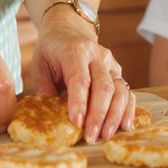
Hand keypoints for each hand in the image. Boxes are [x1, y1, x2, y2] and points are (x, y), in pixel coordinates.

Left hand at [33, 10, 133, 141]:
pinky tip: (125, 126)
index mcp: (74, 50)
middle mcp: (97, 55)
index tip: (76, 122)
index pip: (80, 78)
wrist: (68, 29)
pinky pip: (127, 91)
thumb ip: (44, 89)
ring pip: (120, 90)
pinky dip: (128, 110)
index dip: (79, 102)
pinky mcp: (118, 72)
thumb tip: (50, 116)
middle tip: (90, 137)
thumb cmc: (51, 51)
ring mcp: (111, 63)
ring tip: (105, 135)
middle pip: (103, 87)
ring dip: (114, 116)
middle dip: (98, 115)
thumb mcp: (40, 65)